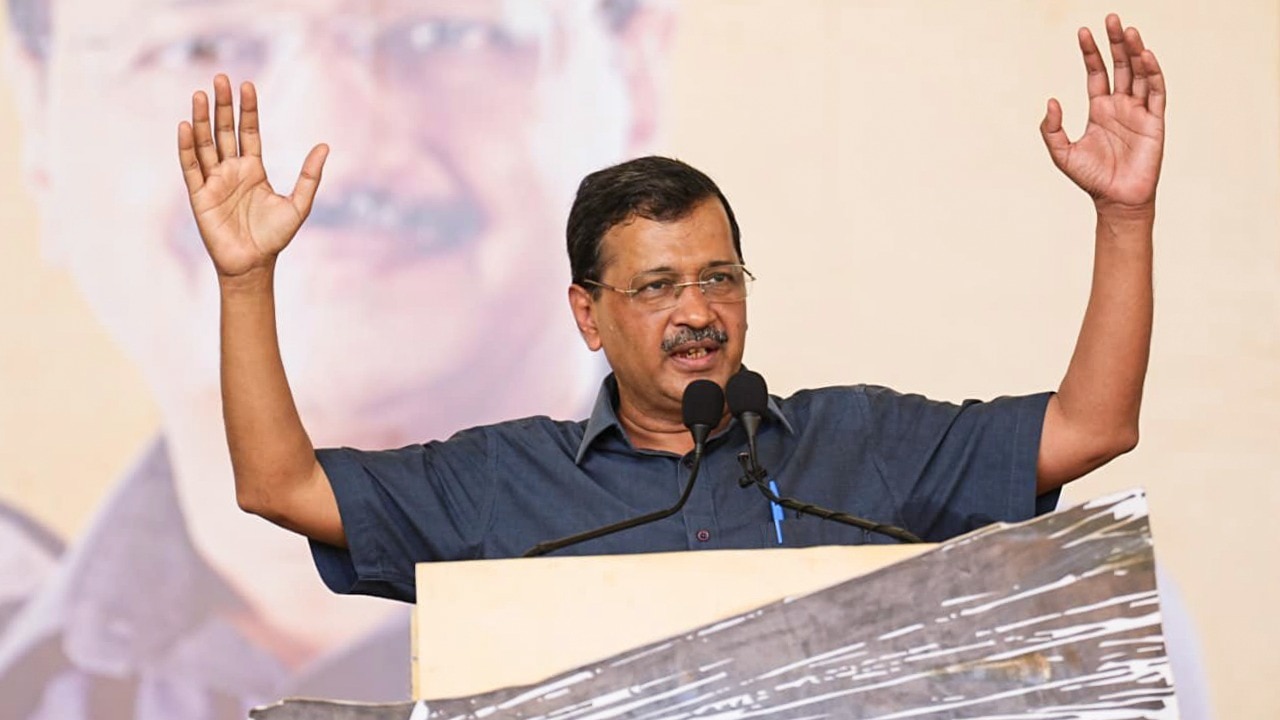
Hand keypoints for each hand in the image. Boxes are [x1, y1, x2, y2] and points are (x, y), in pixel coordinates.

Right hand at [177, 75, 328, 278]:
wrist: (254, 264)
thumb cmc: (274, 237)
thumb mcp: (299, 204)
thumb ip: (309, 176)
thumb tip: (325, 146)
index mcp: (253, 169)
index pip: (248, 132)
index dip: (247, 109)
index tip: (248, 85)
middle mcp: (231, 171)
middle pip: (224, 131)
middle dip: (223, 105)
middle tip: (220, 77)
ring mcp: (214, 181)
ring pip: (205, 143)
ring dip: (201, 119)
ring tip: (199, 94)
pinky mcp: (200, 195)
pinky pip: (191, 167)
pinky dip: (187, 147)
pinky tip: (186, 126)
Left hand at [1040, 14, 1164, 212]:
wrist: (1116, 200)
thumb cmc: (1091, 179)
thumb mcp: (1062, 153)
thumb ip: (1052, 129)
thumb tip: (1051, 100)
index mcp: (1100, 109)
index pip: (1096, 72)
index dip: (1090, 52)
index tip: (1083, 31)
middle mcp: (1120, 105)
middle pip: (1119, 66)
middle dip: (1115, 42)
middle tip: (1112, 18)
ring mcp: (1139, 111)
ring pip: (1139, 73)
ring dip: (1135, 51)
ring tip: (1129, 30)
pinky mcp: (1154, 121)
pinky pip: (1156, 92)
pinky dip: (1153, 73)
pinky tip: (1146, 56)